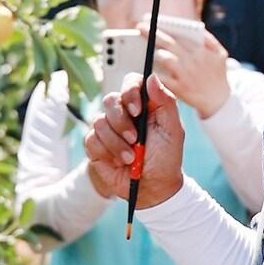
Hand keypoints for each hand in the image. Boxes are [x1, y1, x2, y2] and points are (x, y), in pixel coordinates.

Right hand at [84, 74, 184, 208]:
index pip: (131, 82)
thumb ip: (165, 101)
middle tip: (135, 140)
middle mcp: (124, 113)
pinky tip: (119, 162)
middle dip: (122, 122)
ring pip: (99, 122)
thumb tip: (151, 77)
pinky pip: (91, 140)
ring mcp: (108, 128)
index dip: (130, 92)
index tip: (137, 111)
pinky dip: (107, 153)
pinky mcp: (96, 144)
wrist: (153, 187)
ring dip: (116, 143)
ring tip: (131, 158)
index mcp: (144, 104)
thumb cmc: (166, 158)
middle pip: (110, 100)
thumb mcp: (173, 130)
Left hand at [143, 26, 231, 118]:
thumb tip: (196, 27)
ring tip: (148, 51)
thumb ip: (209, 39)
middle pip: (169, 44)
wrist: (218, 101)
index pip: (180, 34)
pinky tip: (148, 68)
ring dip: (155, 53)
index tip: (152, 22)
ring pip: (165, 58)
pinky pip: (162, 77)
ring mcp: (185, 75)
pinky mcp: (179, 88)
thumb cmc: (217, 74)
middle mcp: (192, 61)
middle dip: (152, 34)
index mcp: (201, 50)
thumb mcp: (220, 53)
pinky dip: (154, 71)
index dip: (164, 27)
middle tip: (140, 28)